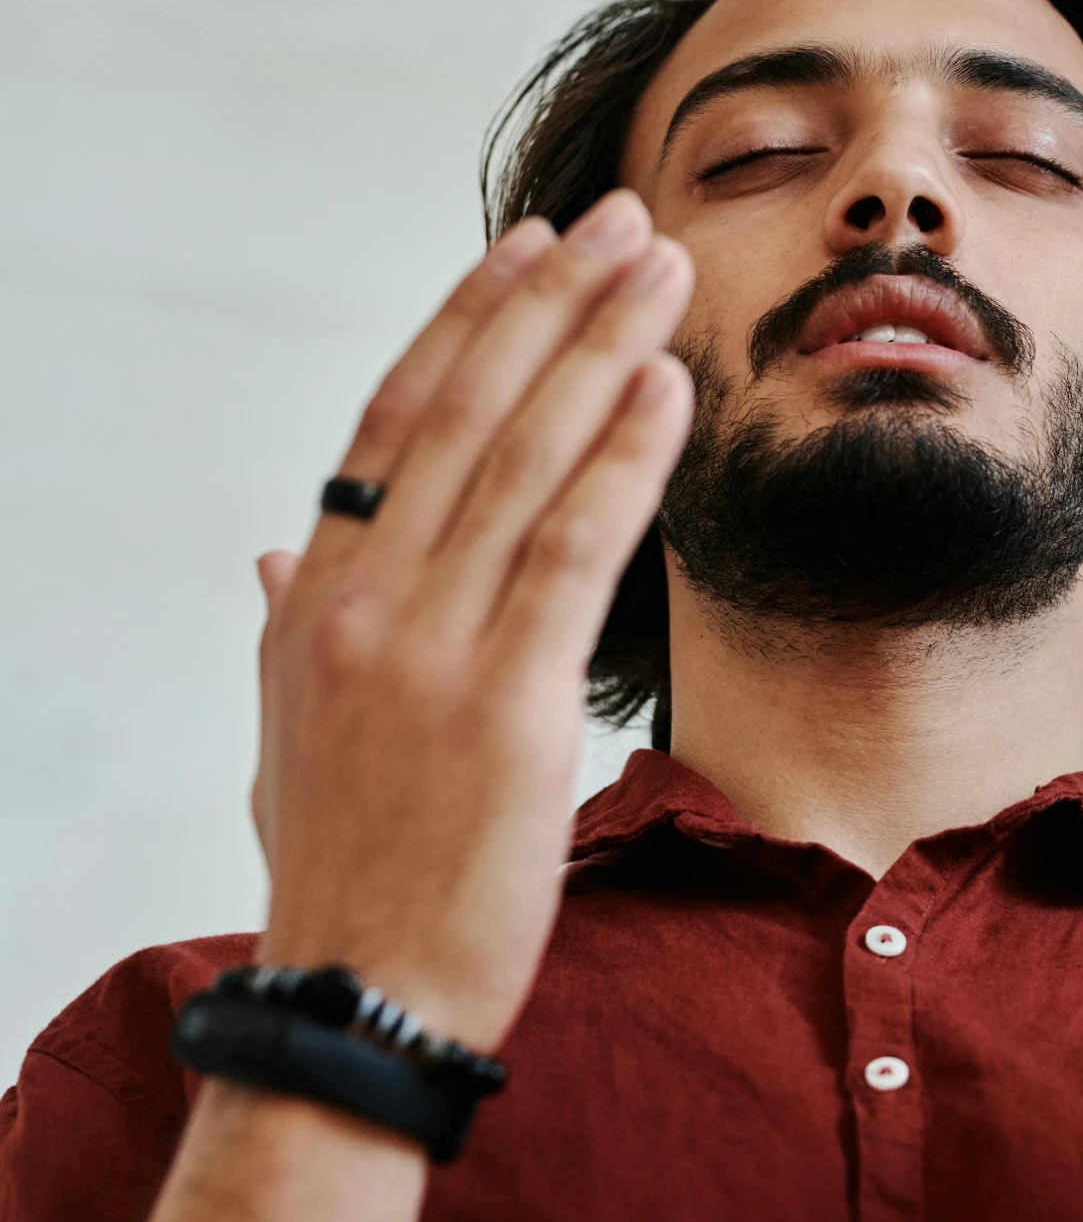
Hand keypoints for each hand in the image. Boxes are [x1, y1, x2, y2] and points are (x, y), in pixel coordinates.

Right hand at [248, 190, 692, 1049]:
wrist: (356, 1002)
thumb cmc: (346, 869)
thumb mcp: (291, 734)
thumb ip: (290, 625)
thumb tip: (277, 547)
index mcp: (315, 600)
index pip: (390, 424)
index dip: (462, 324)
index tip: (523, 247)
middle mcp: (361, 603)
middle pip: (464, 413)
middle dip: (549, 303)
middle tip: (620, 219)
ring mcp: (427, 649)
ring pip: (522, 460)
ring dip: (599, 348)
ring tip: (661, 268)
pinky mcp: (505, 705)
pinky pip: (573, 550)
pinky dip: (621, 458)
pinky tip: (665, 387)